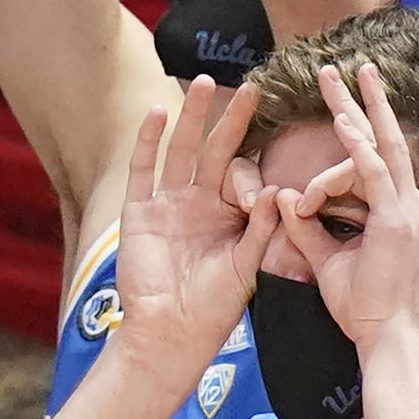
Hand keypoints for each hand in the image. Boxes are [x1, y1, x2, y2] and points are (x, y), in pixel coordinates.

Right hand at [115, 77, 277, 370]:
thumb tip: (277, 190)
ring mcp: (167, 206)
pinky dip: (147, 142)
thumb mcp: (247, 266)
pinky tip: (157, 113)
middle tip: (251, 88)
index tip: (279, 127)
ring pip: (181, 152)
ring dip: (192, 119)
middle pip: (215, 153)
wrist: (172, 334)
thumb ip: (261, 229)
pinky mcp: (140, 213)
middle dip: (231, 121)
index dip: (257, 151)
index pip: (243, 173)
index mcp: (227, 217)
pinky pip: (144, 171)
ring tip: (204, 84)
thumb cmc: (214, 308)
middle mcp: (197, 205)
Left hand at [276, 64, 418, 348]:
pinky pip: (373, 172)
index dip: (350, 145)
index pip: (375, 164)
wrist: (387, 338)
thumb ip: (306, 228)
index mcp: (399, 214)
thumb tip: (283, 197)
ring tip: (336, 80)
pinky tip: (341, 121)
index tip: (325, 143)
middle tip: (352, 66)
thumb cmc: (363, 309)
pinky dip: (356, 146)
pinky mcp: (397, 220)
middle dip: (368, 102)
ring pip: (381, 147)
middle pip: (387, 140)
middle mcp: (410, 205)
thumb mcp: (328, 260)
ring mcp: (408, 210)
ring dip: (358, 110)